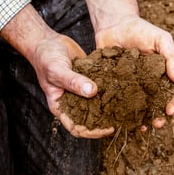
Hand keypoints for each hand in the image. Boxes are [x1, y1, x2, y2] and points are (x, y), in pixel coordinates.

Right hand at [0, 4, 114, 138]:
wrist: (47, 41)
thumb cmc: (45, 58)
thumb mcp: (57, 70)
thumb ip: (73, 81)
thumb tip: (92, 92)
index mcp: (60, 107)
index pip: (76, 128)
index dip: (92, 133)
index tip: (108, 128)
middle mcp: (72, 102)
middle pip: (90, 120)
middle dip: (106, 121)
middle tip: (123, 118)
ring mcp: (81, 91)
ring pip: (97, 103)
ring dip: (110, 105)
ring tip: (128, 104)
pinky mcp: (89, 79)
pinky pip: (101, 87)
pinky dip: (111, 87)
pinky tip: (124, 85)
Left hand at [95, 16, 173, 127]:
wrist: (114, 25)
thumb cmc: (141, 30)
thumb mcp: (161, 39)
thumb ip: (172, 57)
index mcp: (163, 75)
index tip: (171, 111)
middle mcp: (149, 84)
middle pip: (157, 105)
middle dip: (159, 117)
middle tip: (157, 124)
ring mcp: (132, 87)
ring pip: (139, 108)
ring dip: (142, 120)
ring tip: (140, 127)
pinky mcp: (114, 87)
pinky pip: (118, 103)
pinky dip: (120, 113)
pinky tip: (119, 120)